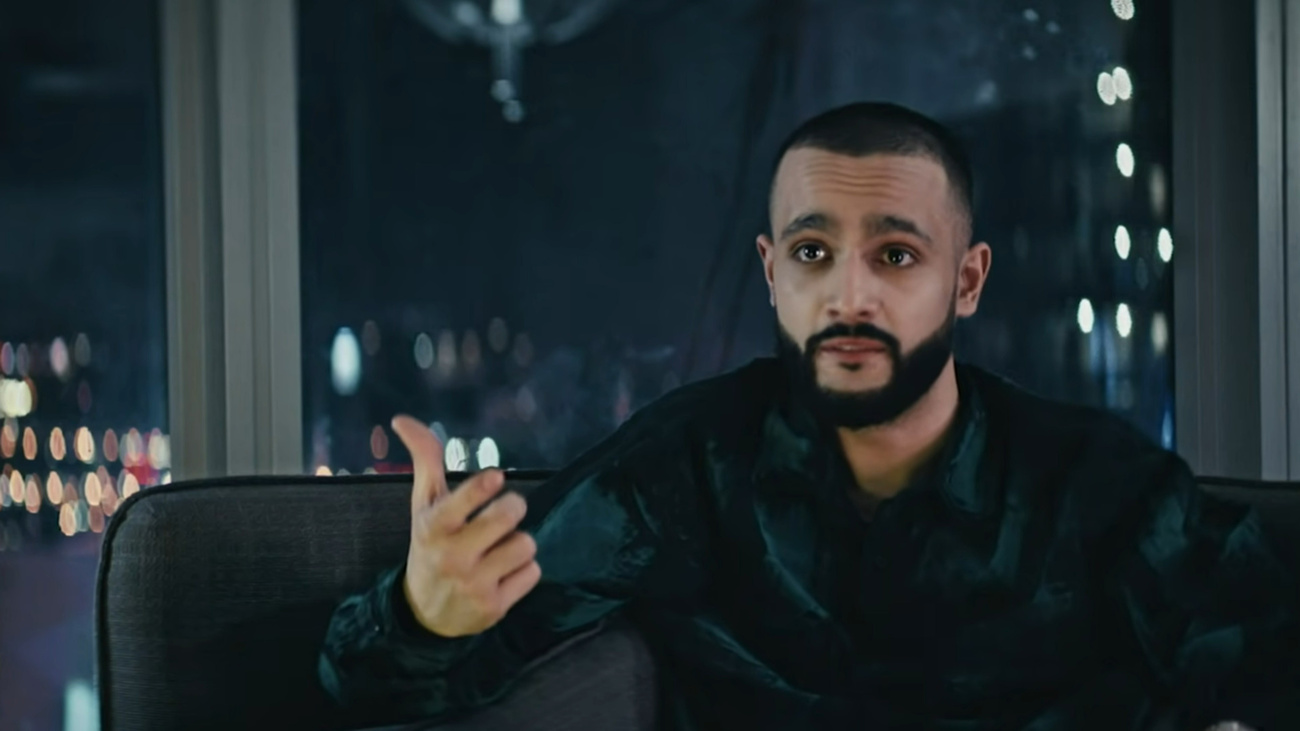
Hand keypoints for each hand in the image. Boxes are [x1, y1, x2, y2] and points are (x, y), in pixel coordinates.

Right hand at [393, 416, 541, 637]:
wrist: (423, 613)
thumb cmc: (429, 545)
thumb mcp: (423, 505)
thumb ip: (424, 460)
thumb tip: (402, 418)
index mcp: (433, 528)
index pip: (461, 504)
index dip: (482, 489)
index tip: (496, 477)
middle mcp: (453, 557)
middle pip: (508, 516)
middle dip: (513, 506)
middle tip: (506, 510)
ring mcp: (475, 585)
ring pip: (526, 544)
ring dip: (518, 543)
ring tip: (498, 549)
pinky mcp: (495, 608)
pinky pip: (532, 572)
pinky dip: (523, 570)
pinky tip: (502, 574)